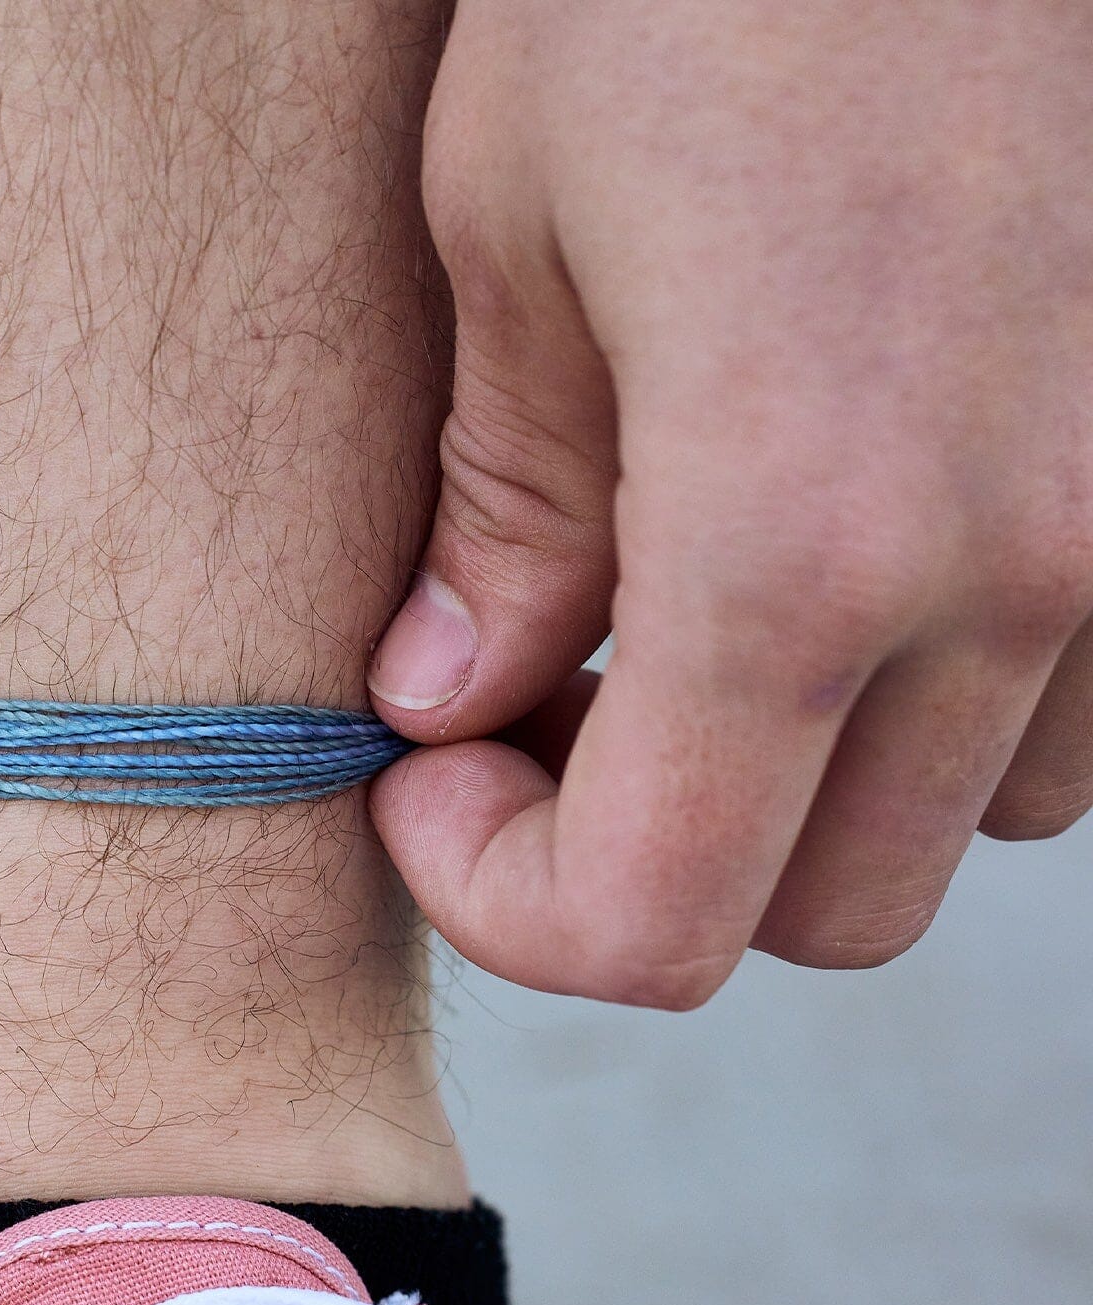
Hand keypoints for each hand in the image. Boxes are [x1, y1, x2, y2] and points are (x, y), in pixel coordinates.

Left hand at [368, 0, 1092, 1005]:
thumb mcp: (515, 228)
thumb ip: (502, 519)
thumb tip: (447, 707)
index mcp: (798, 541)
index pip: (650, 924)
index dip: (504, 905)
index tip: (429, 791)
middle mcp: (1018, 575)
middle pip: (815, 915)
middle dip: (654, 860)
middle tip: (546, 713)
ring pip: (957, 832)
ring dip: (808, 788)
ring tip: (695, 628)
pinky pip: (1072, 720)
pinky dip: (940, 705)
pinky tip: (852, 568)